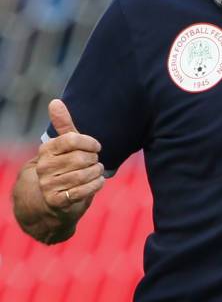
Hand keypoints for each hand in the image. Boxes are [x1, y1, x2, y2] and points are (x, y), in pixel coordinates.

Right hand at [36, 99, 104, 213]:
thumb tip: (55, 101)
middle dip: (94, 160)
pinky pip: (83, 191)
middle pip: (80, 158)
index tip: (96, 146)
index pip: (72, 139)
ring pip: (83, 175)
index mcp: (46, 149)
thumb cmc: (64, 164)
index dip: (90, 143)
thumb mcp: (65, 145)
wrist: (52, 198)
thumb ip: (63, 124)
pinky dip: (95, 185)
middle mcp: (44, 166)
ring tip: (97, 171)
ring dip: (96, 172)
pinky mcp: (56, 200)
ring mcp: (48, 184)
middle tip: (95, 161)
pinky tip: (98, 181)